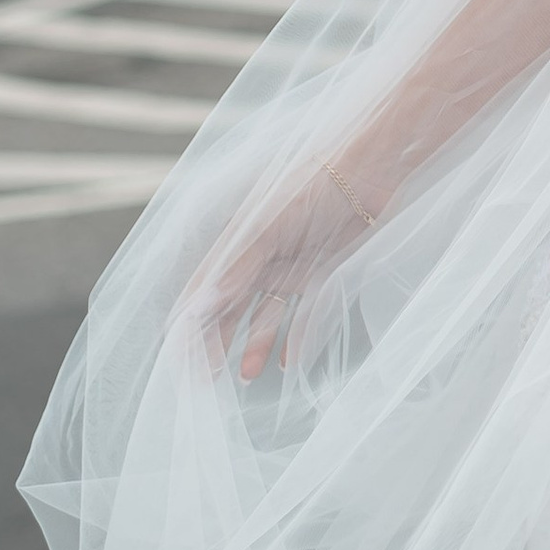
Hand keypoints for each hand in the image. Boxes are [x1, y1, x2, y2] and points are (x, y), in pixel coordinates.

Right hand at [199, 163, 377, 378]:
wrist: (369, 169)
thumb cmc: (312, 185)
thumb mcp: (267, 227)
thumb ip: (235, 267)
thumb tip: (199, 307)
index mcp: (237, 244)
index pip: (201, 293)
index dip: (188, 328)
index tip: (181, 362)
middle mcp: (259, 259)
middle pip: (228, 309)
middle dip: (215, 344)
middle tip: (207, 381)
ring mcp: (290, 267)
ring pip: (264, 315)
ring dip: (254, 345)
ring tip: (246, 376)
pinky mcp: (322, 273)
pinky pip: (304, 313)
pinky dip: (295, 338)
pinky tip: (287, 362)